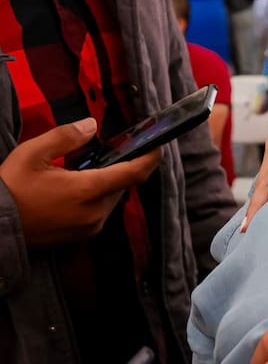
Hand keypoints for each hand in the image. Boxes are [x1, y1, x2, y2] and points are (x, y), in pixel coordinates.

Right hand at [0, 119, 160, 246]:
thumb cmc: (10, 189)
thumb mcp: (33, 154)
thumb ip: (66, 136)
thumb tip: (92, 125)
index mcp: (88, 190)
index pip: (134, 173)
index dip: (150, 158)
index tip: (157, 146)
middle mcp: (95, 212)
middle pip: (122, 186)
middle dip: (118, 169)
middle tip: (104, 155)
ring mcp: (89, 228)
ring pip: (112, 200)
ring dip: (105, 185)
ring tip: (80, 173)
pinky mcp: (81, 237)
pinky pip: (99, 213)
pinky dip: (95, 199)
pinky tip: (73, 192)